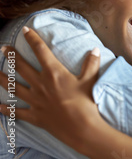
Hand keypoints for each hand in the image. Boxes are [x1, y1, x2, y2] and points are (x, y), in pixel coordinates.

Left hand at [0, 27, 100, 149]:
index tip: (25, 30)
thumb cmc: (86, 102)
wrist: (81, 128)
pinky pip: (17, 111)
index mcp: (54, 73)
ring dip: (2, 78)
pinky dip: (6, 109)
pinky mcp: (34, 115)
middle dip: (11, 56)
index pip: (41, 51)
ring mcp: (35, 100)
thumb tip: (95, 49)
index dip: (32, 39)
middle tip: (3, 48)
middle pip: (22, 67)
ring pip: (13, 87)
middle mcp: (40, 84)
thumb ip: (91, 64)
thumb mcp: (90, 80)